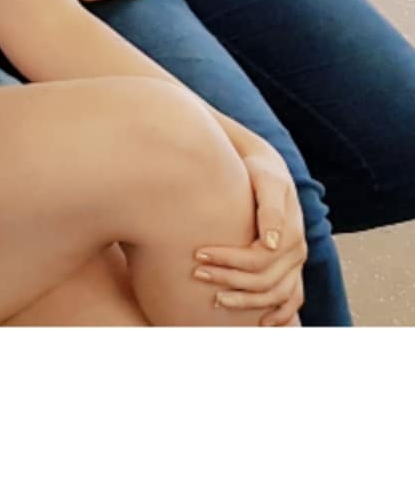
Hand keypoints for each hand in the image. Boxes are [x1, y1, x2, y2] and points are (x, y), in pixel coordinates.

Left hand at [193, 140, 307, 325]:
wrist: (267, 169)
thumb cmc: (259, 172)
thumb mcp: (266, 180)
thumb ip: (269, 209)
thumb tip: (269, 242)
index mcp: (289, 233)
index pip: (258, 259)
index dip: (228, 261)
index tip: (198, 254)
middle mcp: (296, 252)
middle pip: (263, 280)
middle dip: (229, 280)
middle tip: (197, 274)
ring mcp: (296, 263)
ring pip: (276, 295)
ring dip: (247, 302)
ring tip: (216, 300)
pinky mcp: (292, 267)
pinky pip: (292, 299)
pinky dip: (281, 315)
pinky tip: (261, 324)